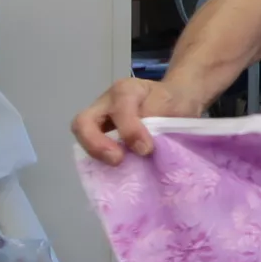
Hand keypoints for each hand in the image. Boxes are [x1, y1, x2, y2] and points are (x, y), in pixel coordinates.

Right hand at [72, 77, 207, 164]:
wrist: (177, 101)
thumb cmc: (174, 101)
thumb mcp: (173, 104)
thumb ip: (157, 121)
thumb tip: (141, 149)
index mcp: (125, 90)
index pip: (119, 108)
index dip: (130, 130)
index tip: (147, 149)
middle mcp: (106, 103)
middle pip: (83, 121)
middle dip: (96, 144)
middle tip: (117, 160)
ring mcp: (100, 120)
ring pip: (82, 135)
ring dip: (96, 153)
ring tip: (117, 166)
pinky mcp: (101, 136)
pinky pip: (92, 148)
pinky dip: (101, 160)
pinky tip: (117, 171)